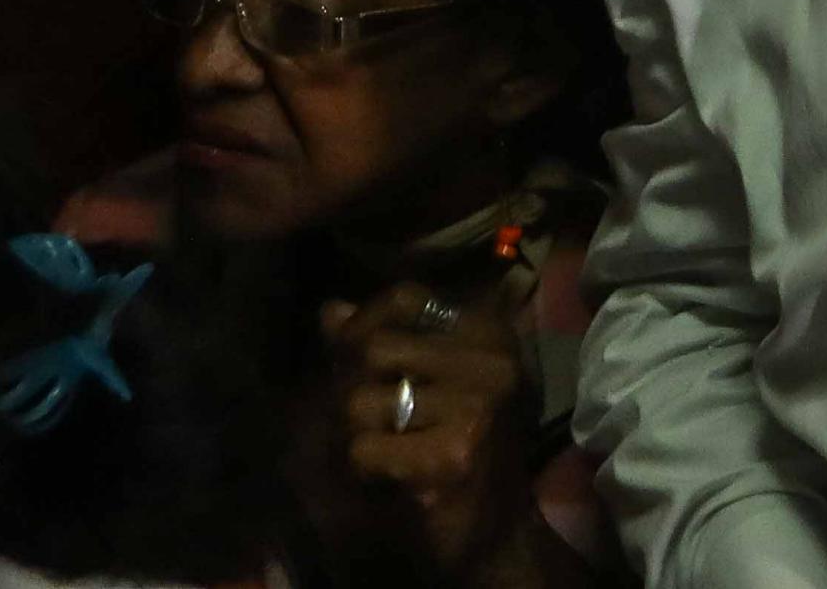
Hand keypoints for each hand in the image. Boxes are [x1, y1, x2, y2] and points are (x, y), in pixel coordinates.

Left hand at [325, 276, 536, 577]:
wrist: (498, 530)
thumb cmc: (461, 448)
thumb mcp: (434, 382)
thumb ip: (384, 342)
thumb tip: (329, 311)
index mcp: (490, 332)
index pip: (407, 297)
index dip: (363, 323)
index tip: (353, 357)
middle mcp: (491, 360)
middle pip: (374, 348)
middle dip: (351, 385)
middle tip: (361, 419)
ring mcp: (476, 407)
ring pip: (360, 400)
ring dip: (353, 434)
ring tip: (378, 450)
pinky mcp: (452, 455)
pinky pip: (365, 449)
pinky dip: (363, 468)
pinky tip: (389, 478)